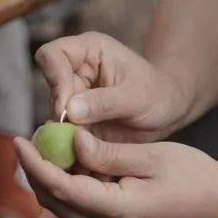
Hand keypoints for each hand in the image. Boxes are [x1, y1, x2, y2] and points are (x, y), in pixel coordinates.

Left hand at [14, 128, 217, 217]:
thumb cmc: (193, 176)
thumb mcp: (151, 156)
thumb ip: (108, 153)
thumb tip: (72, 143)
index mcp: (118, 209)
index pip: (61, 188)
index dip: (35, 164)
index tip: (20, 140)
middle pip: (56, 202)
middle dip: (35, 171)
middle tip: (28, 139)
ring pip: (66, 205)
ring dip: (50, 177)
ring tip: (45, 145)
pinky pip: (82, 204)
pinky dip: (69, 182)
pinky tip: (71, 159)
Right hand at [35, 32, 191, 143]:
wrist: (168, 111)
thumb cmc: (157, 92)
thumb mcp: (136, 96)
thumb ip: (105, 102)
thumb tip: (70, 111)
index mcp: (89, 51)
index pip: (52, 56)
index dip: (54, 80)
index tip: (66, 108)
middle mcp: (75, 73)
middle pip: (49, 93)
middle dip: (59, 120)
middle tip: (75, 142)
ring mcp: (73, 99)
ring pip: (52, 120)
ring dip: (63, 141)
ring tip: (81, 158)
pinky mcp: (76, 123)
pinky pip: (63, 139)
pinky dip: (71, 153)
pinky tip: (85, 166)